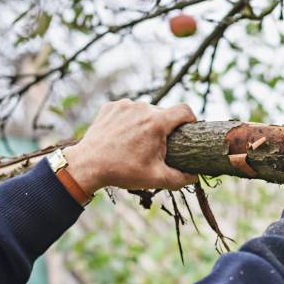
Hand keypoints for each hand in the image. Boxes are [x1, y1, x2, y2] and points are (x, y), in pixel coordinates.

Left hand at [63, 99, 197, 193]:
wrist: (87, 165)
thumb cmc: (123, 172)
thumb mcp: (156, 178)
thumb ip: (181, 178)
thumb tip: (196, 176)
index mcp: (156, 122)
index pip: (185, 110)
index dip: (191, 119)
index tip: (189, 128)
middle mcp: (142, 108)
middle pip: (164, 112)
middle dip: (166, 126)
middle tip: (158, 145)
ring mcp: (125, 105)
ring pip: (145, 110)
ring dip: (147, 122)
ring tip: (138, 141)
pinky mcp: (111, 106)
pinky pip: (128, 110)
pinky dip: (130, 119)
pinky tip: (123, 135)